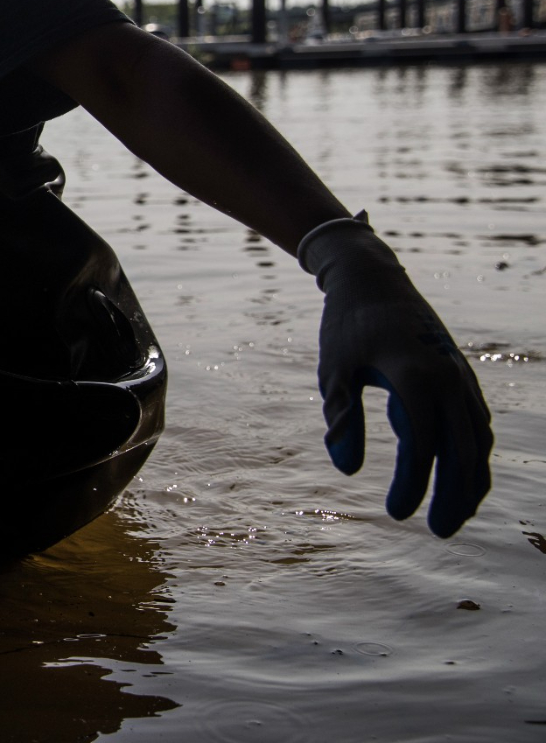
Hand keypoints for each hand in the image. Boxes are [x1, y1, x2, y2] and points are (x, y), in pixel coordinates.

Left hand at [298, 215, 492, 536]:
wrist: (373, 279)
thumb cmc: (346, 325)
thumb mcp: (333, 368)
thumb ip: (340, 416)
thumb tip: (347, 471)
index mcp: (414, 375)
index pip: (421, 444)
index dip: (412, 483)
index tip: (395, 513)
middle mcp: (447, 377)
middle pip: (462, 449)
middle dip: (452, 494)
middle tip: (438, 532)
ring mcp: (460, 376)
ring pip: (478, 440)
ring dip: (470, 481)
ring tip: (454, 516)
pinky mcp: (462, 377)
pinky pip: (477, 425)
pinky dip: (473, 456)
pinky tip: (460, 482)